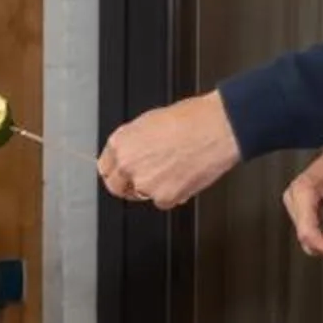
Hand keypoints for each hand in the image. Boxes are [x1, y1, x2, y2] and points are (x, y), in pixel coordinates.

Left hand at [97, 93, 241, 209]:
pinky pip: (164, 202)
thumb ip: (134, 142)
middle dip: (129, 186)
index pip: (105, 167)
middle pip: (117, 187)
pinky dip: (174, 194)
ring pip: (142, 195)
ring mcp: (143, 183)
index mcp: (121, 142)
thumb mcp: (150, 122)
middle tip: (148, 179)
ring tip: (175, 168)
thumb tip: (133, 153)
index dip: (117, 171)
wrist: (216, 129)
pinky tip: (185, 175)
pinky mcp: (163, 198)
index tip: (122, 174)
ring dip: (155, 188)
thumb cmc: (192, 120)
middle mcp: (127, 164)